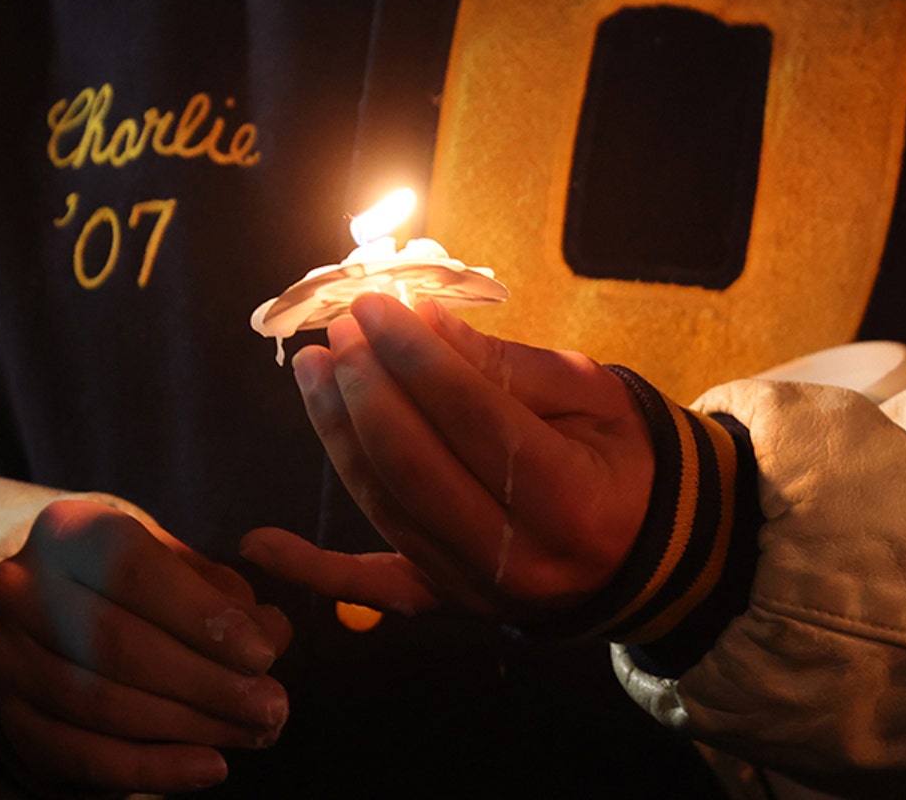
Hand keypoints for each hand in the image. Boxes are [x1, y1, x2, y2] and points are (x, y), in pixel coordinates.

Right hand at [0, 500, 293, 794]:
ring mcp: (7, 656)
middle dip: (205, 681)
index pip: (134, 570)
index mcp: (69, 530)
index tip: (263, 654)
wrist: (59, 623)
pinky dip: (152, 767)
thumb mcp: (184, 574)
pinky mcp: (11, 718)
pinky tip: (209, 767)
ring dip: (188, 726)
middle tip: (271, 707)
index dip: (202, 615)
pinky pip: (82, 754)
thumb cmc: (140, 590)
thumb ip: (229, 599)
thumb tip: (272, 632)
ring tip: (252, 734)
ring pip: (100, 702)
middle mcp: (21, 587)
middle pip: (116, 643)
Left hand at [240, 294, 652, 622]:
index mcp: (570, 498)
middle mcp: (519, 557)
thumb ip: (505, 363)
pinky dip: (312, 568)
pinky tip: (259, 542)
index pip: (474, 418)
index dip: (416, 357)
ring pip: (384, 507)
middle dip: (366, 388)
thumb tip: (420, 319)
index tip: (376, 304)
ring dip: (336, 434)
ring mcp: (476, 589)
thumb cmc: (621, 454)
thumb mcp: (590, 394)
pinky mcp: (447, 602)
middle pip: (416, 466)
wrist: (647, 546)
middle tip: (339, 329)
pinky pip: (371, 589)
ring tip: (311, 368)